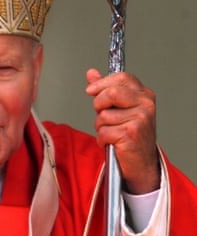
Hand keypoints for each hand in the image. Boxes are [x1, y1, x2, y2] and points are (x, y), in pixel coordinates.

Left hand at [85, 68, 159, 193]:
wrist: (141, 162)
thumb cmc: (129, 134)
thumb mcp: (119, 107)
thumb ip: (105, 89)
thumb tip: (91, 73)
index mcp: (144, 95)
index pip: (122, 77)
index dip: (102, 82)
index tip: (91, 90)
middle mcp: (146, 105)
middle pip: (110, 93)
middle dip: (99, 105)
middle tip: (103, 116)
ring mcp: (140, 119)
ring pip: (103, 115)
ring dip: (101, 126)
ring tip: (112, 132)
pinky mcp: (131, 134)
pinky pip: (103, 131)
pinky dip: (102, 139)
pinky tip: (113, 142)